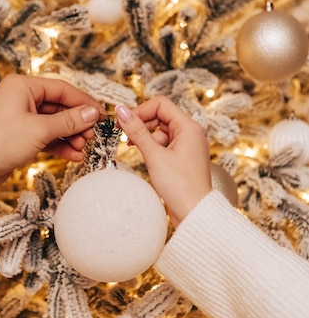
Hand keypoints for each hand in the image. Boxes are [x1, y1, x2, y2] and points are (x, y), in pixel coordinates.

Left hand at [0, 74, 104, 201]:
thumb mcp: (39, 129)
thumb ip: (69, 120)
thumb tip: (92, 113)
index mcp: (22, 86)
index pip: (62, 89)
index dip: (84, 102)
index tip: (101, 114)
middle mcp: (21, 98)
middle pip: (60, 106)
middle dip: (78, 122)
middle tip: (93, 134)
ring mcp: (20, 118)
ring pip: (54, 123)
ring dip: (70, 135)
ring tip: (83, 147)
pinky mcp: (20, 136)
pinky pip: (46, 136)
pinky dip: (60, 145)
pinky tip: (73, 155)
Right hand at [115, 97, 211, 226]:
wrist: (194, 213)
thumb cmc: (180, 186)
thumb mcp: (154, 155)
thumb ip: (137, 131)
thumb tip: (122, 111)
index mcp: (189, 127)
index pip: (161, 104)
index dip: (140, 110)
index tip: (124, 121)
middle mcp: (191, 133)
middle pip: (161, 115)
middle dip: (141, 122)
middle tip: (124, 134)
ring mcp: (188, 145)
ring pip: (162, 130)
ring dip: (146, 135)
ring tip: (134, 146)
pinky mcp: (183, 158)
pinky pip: (165, 143)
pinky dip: (153, 146)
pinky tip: (145, 156)